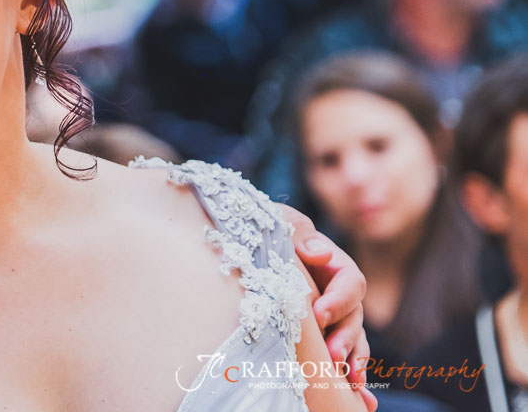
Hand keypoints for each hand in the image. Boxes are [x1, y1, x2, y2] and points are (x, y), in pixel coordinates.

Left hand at [280, 204, 376, 411]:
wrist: (253, 242)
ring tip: (351, 382)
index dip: (338, 299)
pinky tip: (362, 401)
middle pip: (355, 317)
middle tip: (333, 356)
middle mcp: (339, 293)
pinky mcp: (323, 335)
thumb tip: (319, 252)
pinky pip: (344, 358)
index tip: (318, 314)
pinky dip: (353, 378)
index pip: (350, 282)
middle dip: (346, 339)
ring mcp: (334, 316)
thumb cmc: (269, 228)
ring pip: (354, 341)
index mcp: (335, 265)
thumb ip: (300, 231)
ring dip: (354, 362)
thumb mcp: (282, 221)